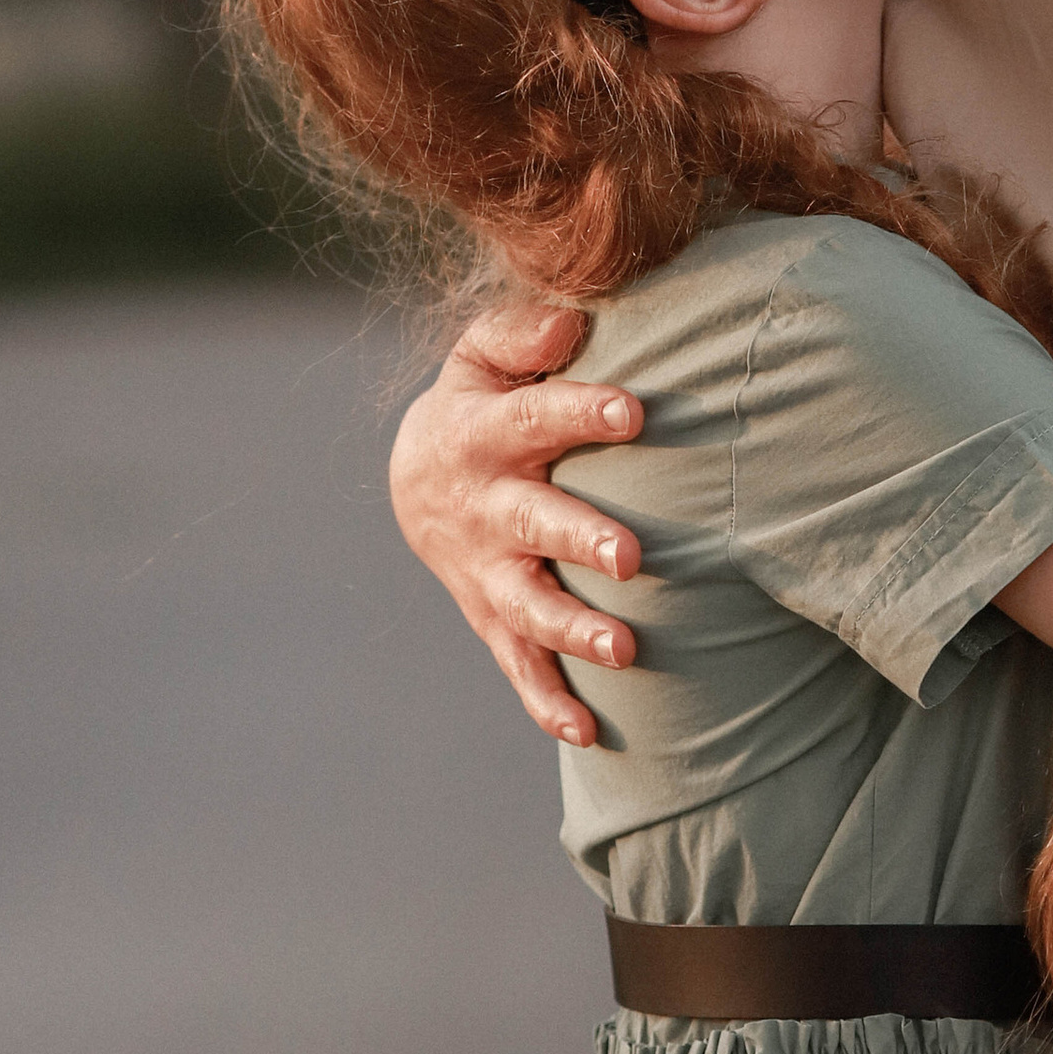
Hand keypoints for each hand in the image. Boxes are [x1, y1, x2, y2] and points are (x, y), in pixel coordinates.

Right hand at [387, 294, 646, 744]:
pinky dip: (547, 701)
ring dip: (573, 631)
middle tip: (633, 557)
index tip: (634, 410)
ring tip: (625, 651)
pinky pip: (517, 666)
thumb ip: (523, 334)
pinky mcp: (492, 618)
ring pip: (528, 607)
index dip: (582, 412)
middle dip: (581, 540)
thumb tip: (572, 321)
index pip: (535, 418)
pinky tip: (588, 732)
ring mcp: (486, 572)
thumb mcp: (483, 355)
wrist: (418, 479)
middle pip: (534, 524)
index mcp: (484, 433)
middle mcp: (485, 508)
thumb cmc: (481, 402)